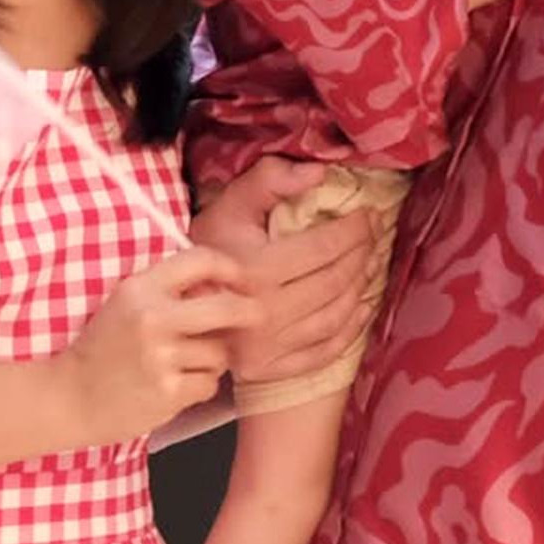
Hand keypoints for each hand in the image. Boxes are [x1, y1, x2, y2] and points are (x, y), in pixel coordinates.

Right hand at [65, 246, 259, 442]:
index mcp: (140, 288)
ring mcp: (160, 356)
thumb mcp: (126, 305)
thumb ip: (167, 291)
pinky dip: (200, 387)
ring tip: (186, 366)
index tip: (242, 280)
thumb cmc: (103, 351)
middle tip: (259, 316)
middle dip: (250, 311)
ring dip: (213, 360)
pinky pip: (209, 383)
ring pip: (220, 352)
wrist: (69, 397)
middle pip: (227, 306)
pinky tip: (176, 387)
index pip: (200, 260)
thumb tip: (224, 284)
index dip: (230, 267)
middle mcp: (151, 318)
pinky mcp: (168, 391)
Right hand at [194, 155, 385, 381]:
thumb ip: (269, 181)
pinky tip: (360, 310)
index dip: (354, 230)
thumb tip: (319, 174)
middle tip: (374, 236)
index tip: (368, 214)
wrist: (169, 310)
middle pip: (334, 282)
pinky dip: (350, 332)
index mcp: (257, 270)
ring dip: (361, 288)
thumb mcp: (228, 207)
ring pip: (334, 317)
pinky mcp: (270, 369)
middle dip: (363, 254)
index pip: (323, 248)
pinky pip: (323, 353)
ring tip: (370, 265)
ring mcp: (270, 346)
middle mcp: (266, 313)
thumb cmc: (201, 251)